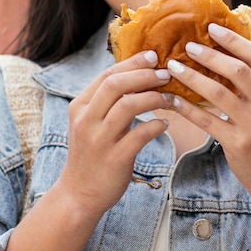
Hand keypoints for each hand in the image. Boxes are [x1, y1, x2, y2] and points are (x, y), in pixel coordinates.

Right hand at [58, 50, 171, 216]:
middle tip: (166, 74)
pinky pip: (140, 135)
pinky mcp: (114, 158)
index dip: (132, 63)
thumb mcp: (90, 123)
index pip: (107, 75)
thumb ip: (107, 102)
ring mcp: (99, 140)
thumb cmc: (91, 154)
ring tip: (171, 98)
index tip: (154, 56)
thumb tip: (138, 75)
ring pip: (129, 106)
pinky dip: (157, 126)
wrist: (79, 194)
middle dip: (145, 75)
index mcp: (80, 106)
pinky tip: (166, 124)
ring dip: (155, 97)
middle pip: (116, 85)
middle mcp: (86, 120)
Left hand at [167, 23, 250, 203]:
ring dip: (192, 77)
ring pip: (219, 93)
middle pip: (237, 71)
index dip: (234, 40)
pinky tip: (173, 100)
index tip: (212, 28)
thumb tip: (230, 55)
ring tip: (174, 67)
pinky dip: (188, 108)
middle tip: (188, 46)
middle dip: (210, 55)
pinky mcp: (239, 144)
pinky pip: (208, 120)